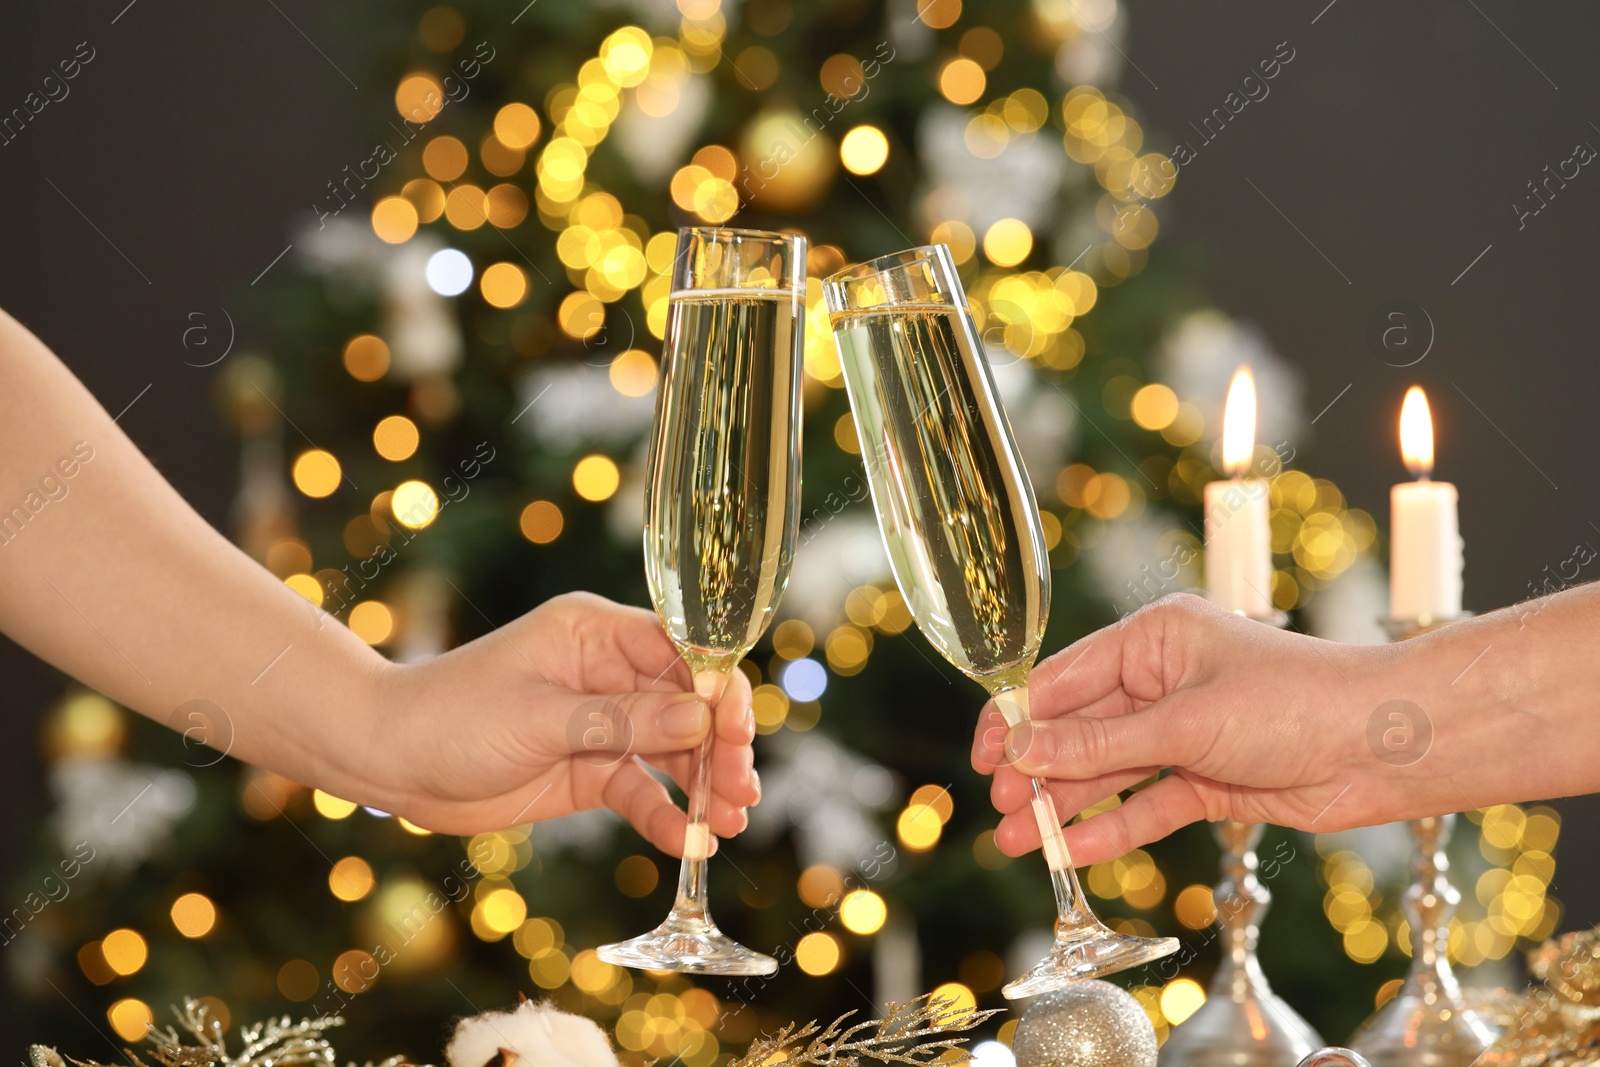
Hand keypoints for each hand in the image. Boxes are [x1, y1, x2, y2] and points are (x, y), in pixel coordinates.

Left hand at [367, 592, 758, 855]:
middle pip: (688, 704)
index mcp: (596, 632)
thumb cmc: (453, 716)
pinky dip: (666, 814)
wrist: (388, 762)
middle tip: (742, 786)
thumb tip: (702, 716)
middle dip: (719, 744)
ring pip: (673, 750)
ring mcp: (602, 723)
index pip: (681, 651)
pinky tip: (689, 840)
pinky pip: (641, 790)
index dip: (717, 689)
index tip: (738, 730)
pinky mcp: (590, 770)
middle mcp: (609, 672)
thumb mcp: (541, 717)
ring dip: (704, 784)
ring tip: (733, 820)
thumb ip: (623, 719)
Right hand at [971, 594, 1386, 864]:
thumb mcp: (1185, 722)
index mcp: (1154, 638)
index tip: (982, 756)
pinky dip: (1112, 827)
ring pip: (1108, 772)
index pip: (1064, 679)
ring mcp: (1184, 733)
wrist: (1386, 745)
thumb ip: (1101, 742)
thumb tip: (1024, 752)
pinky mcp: (1207, 779)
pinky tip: (1073, 849)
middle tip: (999, 808)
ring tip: (1018, 841)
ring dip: (1065, 806)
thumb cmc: (1295, 702)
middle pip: (1080, 730)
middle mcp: (1164, 681)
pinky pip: (1146, 803)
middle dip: (1038, 771)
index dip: (1019, 720)